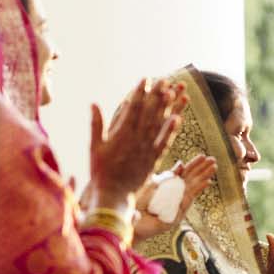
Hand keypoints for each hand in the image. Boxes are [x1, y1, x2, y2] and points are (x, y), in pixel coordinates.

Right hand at [89, 78, 183, 206]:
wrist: (113, 194)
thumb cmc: (100, 171)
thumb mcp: (94, 147)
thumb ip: (96, 124)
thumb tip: (94, 103)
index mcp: (120, 134)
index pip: (132, 108)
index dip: (140, 93)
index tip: (145, 79)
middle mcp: (135, 139)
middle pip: (149, 113)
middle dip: (157, 95)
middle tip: (165, 80)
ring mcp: (146, 149)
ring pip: (159, 124)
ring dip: (168, 108)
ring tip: (176, 93)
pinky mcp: (154, 159)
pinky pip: (165, 142)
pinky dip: (171, 130)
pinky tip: (179, 118)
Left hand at [134, 154, 216, 239]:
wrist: (130, 223)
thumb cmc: (137, 205)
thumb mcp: (153, 186)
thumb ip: (167, 176)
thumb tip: (181, 164)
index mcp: (169, 188)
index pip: (184, 174)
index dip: (194, 165)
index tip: (203, 156)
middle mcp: (175, 197)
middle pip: (191, 180)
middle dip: (202, 170)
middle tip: (213, 160)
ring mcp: (176, 207)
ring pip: (192, 189)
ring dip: (203, 177)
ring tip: (214, 168)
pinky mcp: (175, 217)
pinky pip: (187, 201)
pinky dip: (196, 191)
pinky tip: (206, 182)